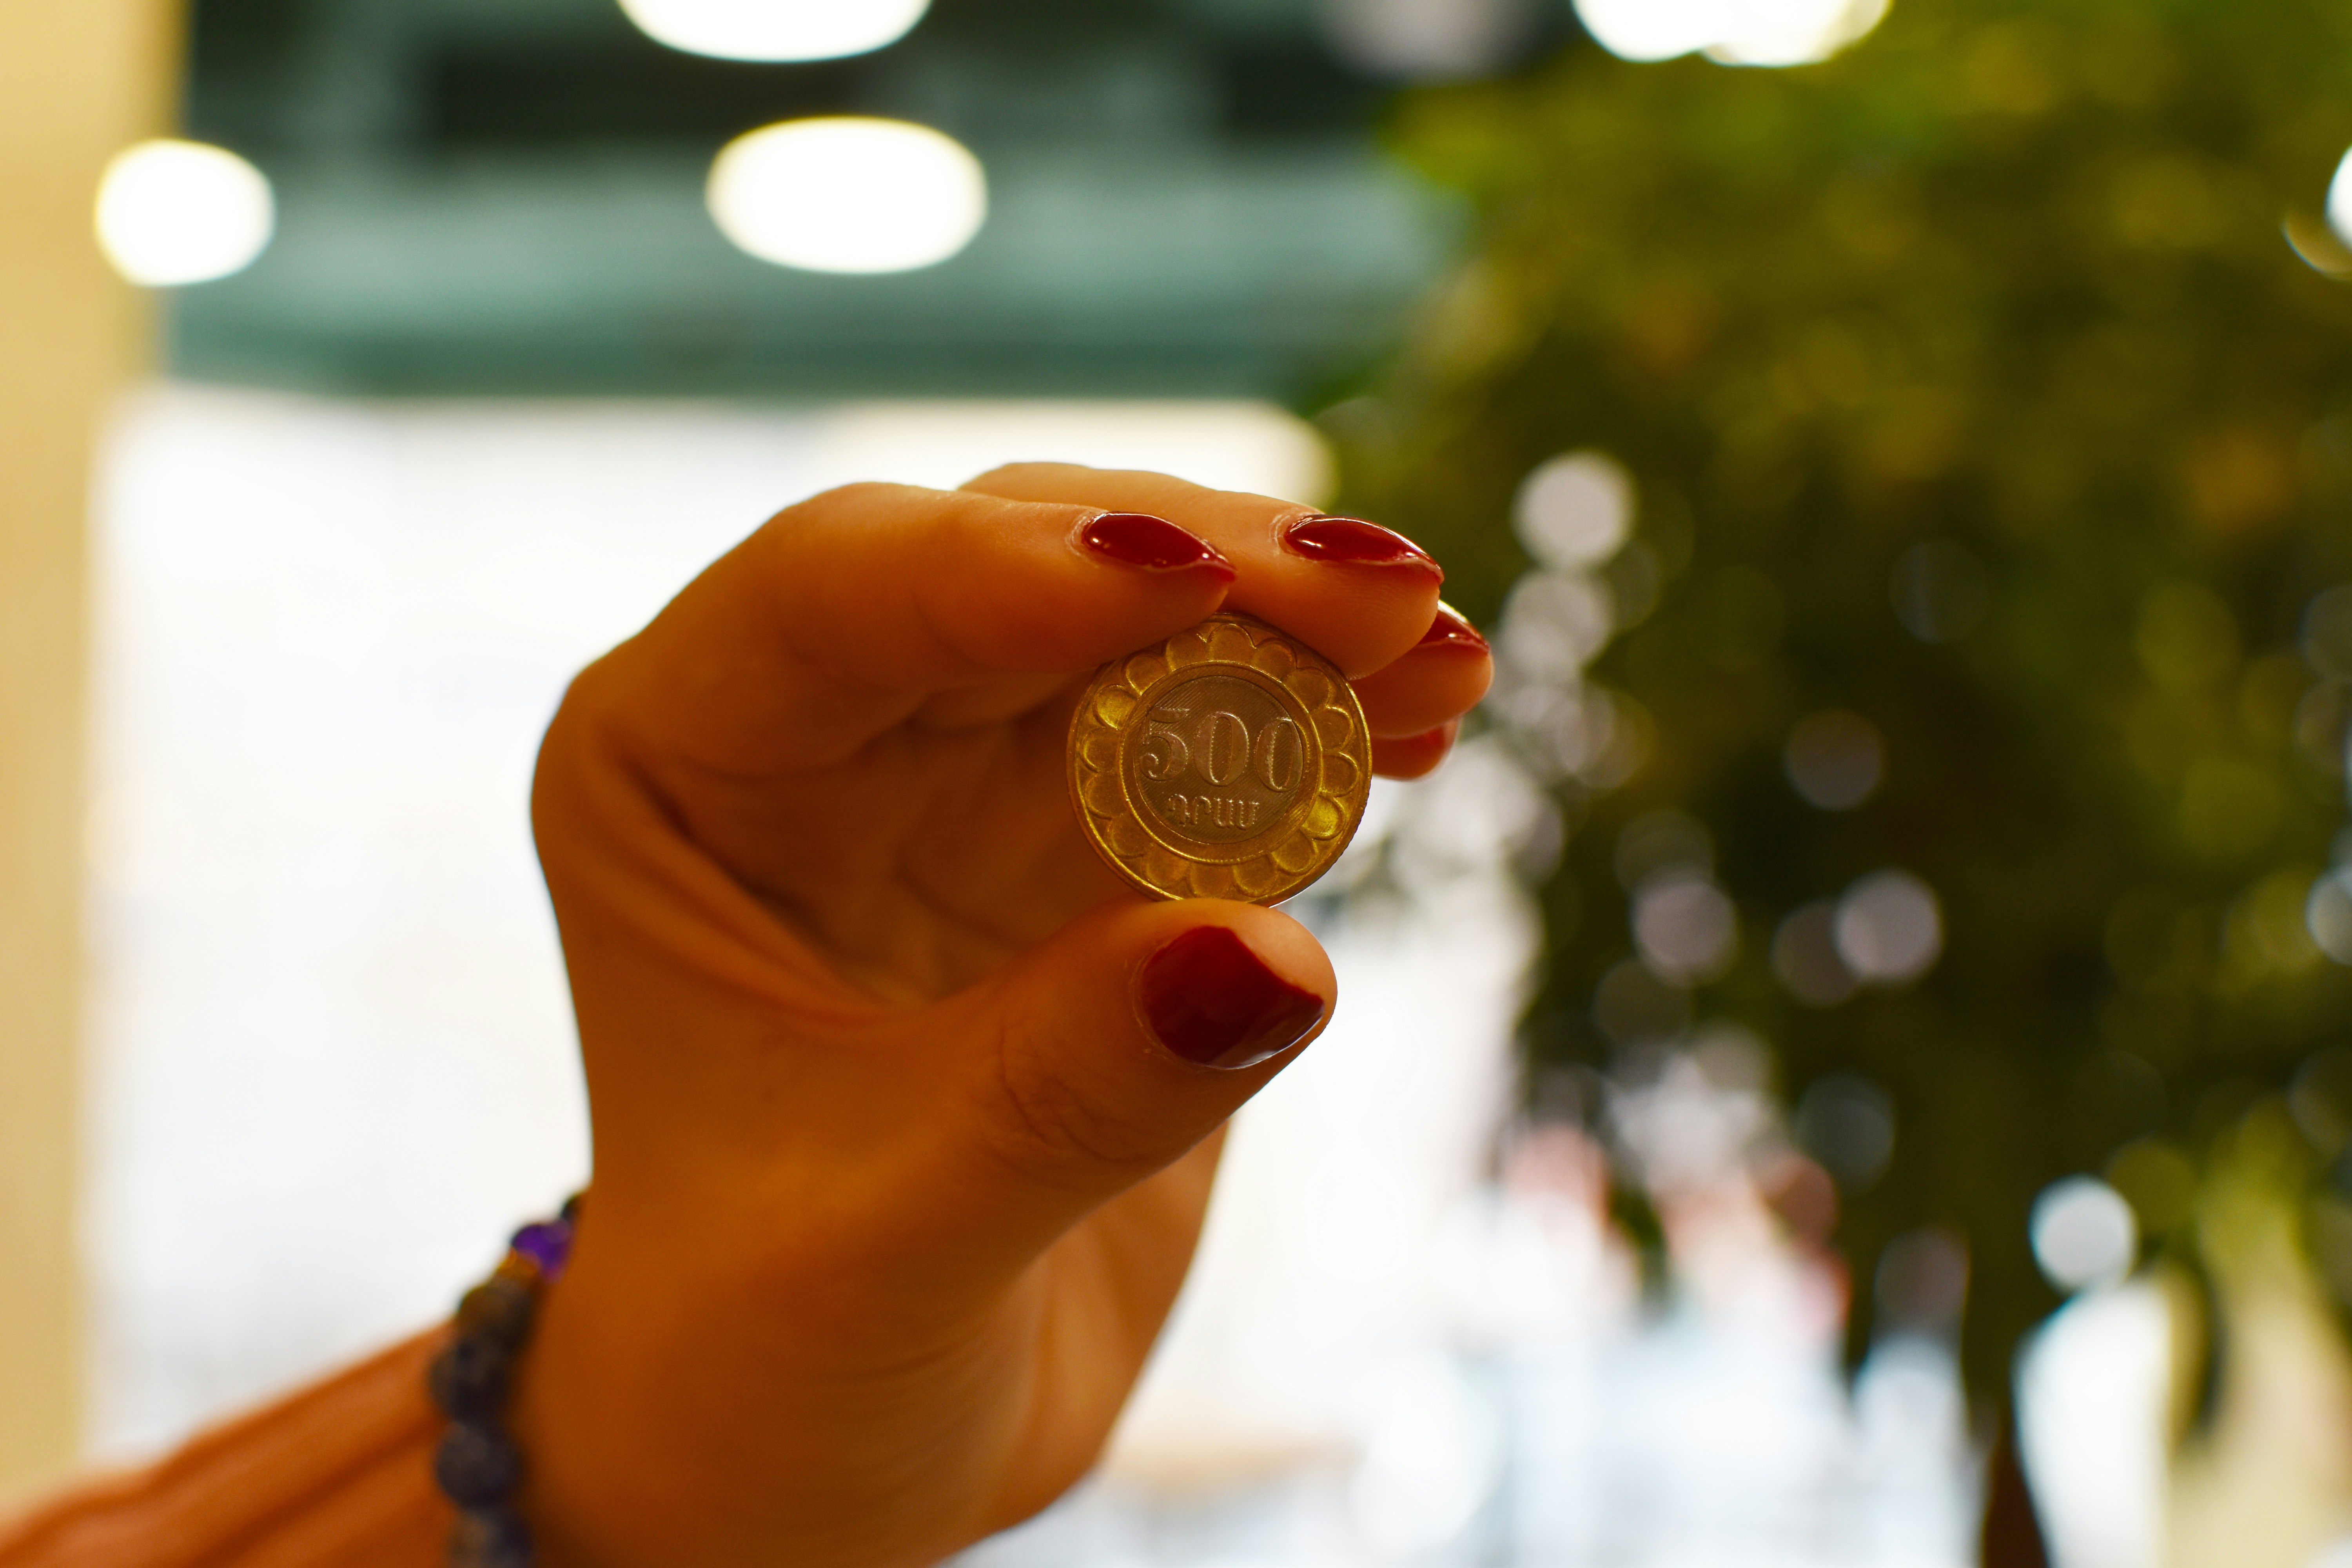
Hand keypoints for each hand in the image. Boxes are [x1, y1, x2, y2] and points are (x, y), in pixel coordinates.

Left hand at [513, 465, 1491, 1566]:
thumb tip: (1272, 958)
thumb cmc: (772, 1356)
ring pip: (1147, 627)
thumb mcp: (885, 1251)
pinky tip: (1421, 726)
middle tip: (1389, 597)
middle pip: (1020, 569)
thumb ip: (1061, 1099)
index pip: (834, 594)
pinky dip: (1324, 723)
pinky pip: (1224, 738)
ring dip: (1300, 631)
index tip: (1193, 580)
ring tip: (1443, 661)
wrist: (832, 1441)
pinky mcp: (1094, 846)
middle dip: (1211, 571)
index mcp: (673, 770)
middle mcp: (818, 737)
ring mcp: (964, 775)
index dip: (1012, 570)